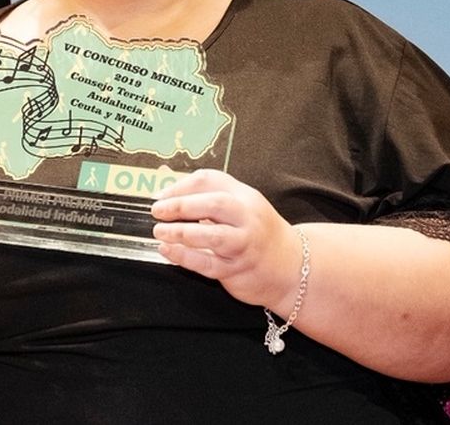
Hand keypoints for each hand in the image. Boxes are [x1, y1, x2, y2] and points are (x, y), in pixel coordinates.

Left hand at [151, 169, 299, 309]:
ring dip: (181, 233)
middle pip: (214, 204)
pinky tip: (168, 251)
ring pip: (212, 236)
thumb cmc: (258, 233)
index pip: (211, 180)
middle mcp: (248, 218)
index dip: (181, 186)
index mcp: (245, 196)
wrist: (291, 266)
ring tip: (160, 231)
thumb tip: (168, 194)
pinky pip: (207, 264)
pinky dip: (184, 257)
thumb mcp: (242, 206)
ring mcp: (244, 245)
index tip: (161, 196)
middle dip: (181, 205)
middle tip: (158, 210)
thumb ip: (211, 197)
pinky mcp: (238, 269)